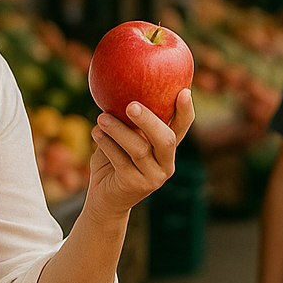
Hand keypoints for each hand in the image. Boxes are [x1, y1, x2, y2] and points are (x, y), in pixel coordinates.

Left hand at [86, 89, 194, 218]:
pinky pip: (121, 161)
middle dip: (149, 120)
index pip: (182, 127)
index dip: (186, 111)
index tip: (184, 92)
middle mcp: (166, 164)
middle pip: (166, 140)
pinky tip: (96, 132)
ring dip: (118, 130)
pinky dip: (107, 144)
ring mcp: (152, 178)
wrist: (104, 199)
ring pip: (139, 149)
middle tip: (131, 105)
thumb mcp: (124, 138)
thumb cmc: (113, 160)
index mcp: (166, 149)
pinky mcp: (134, 186)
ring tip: (101, 117)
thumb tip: (118, 83)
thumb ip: (128, 121)